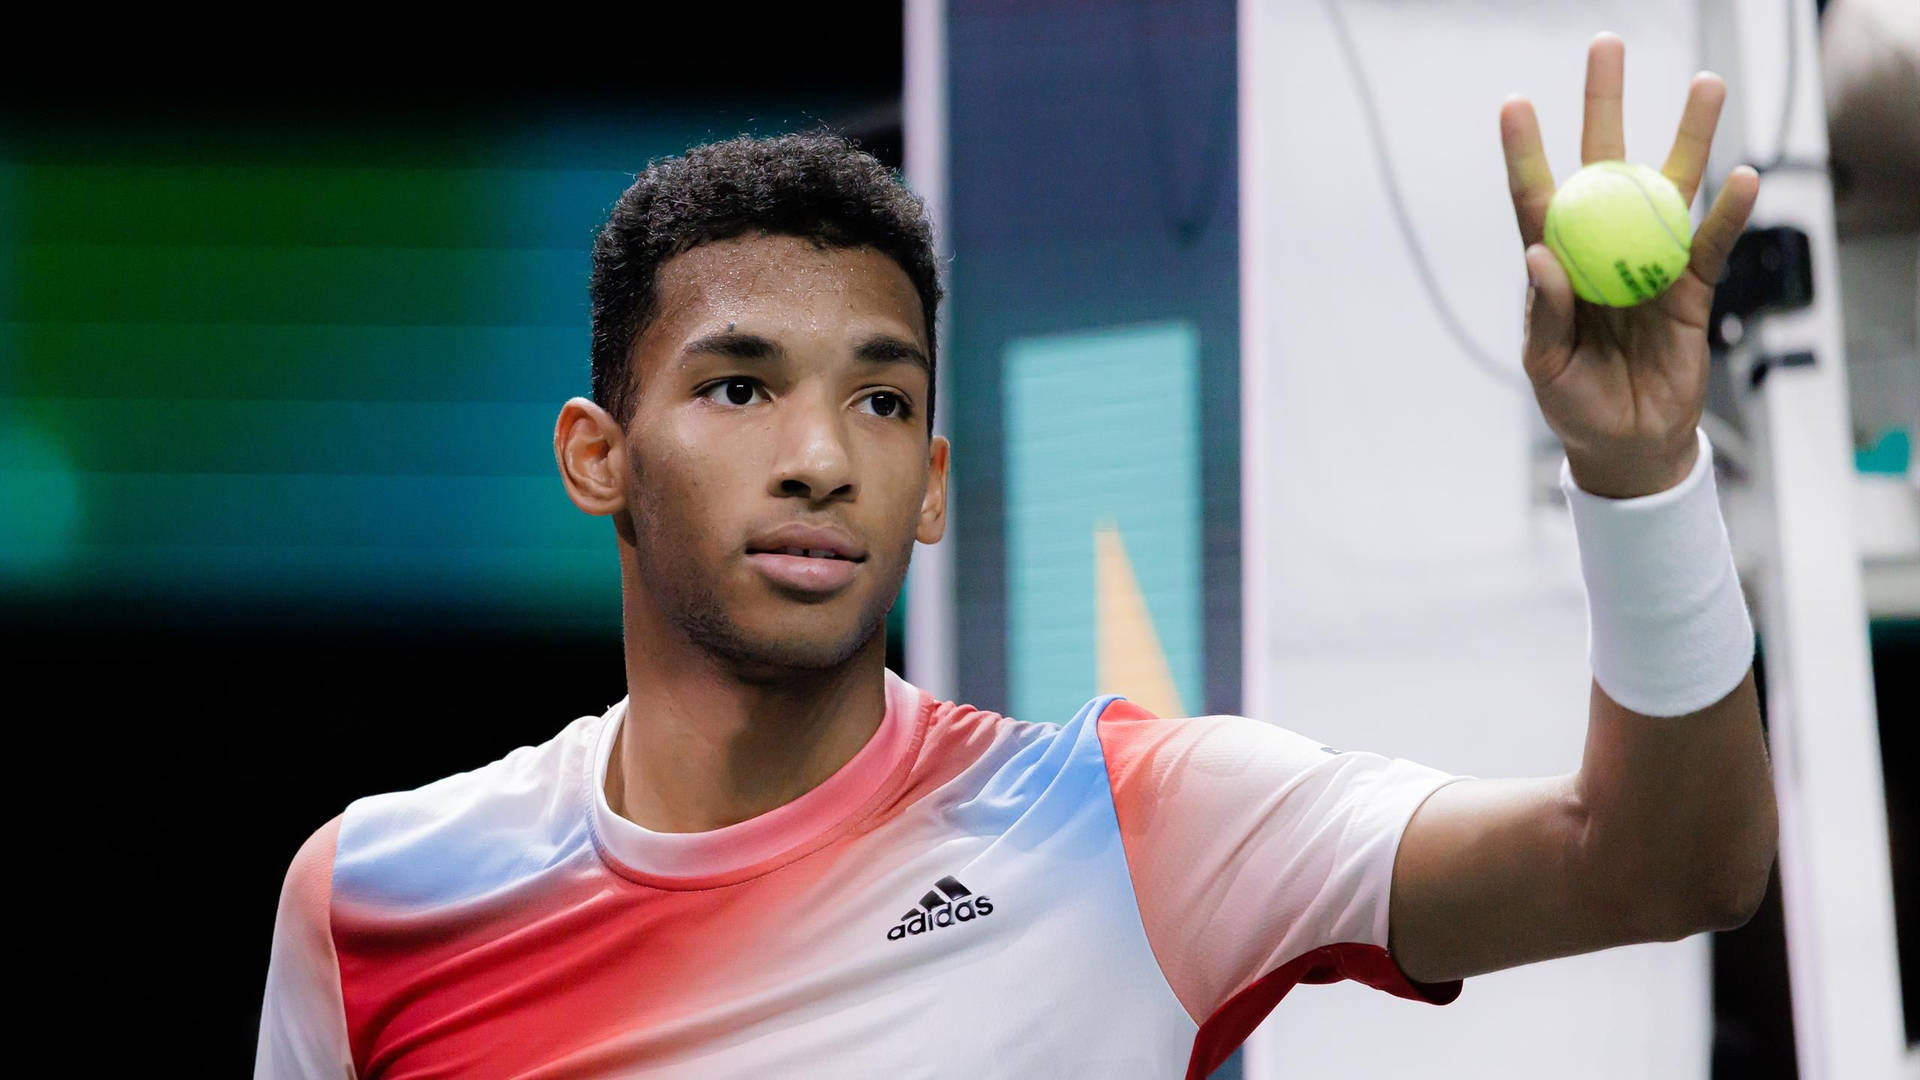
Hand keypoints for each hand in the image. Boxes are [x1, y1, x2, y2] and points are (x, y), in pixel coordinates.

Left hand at [1502, 32, 1759, 498]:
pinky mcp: (1691, 289)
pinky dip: (1727, 214)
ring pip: (1667, 188)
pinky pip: (1710, 243)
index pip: (1535, 196)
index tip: (1514, 103)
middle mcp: (1601, 249)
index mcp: (1555, 265)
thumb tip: (1538, 254)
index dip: (1525, 151)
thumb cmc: (1573, 404)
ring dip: (1688, 138)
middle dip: (1605, 107)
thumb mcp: (1546, 365)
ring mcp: (1648, 263)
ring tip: (1707, 85)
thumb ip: (1547, 312)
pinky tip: (1743, 177)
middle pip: (1604, 165)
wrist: (1628, 444)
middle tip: (1609, 48)